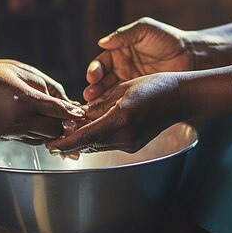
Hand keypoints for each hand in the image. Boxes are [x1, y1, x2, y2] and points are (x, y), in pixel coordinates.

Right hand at [0, 62, 83, 143]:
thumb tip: (64, 100)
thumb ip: (45, 85)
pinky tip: (40, 125)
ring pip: (42, 139)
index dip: (72, 113)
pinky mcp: (2, 138)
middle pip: (53, 130)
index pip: (56, 110)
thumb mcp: (20, 71)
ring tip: (60, 125)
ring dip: (51, 132)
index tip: (84, 114)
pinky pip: (28, 140)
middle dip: (64, 125)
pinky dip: (37, 134)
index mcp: (23, 100)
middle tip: (73, 120)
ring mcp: (9, 132)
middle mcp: (17, 120)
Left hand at [48, 72, 184, 153]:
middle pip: (89, 143)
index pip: (85, 136)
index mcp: (120, 118)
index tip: (50, 145)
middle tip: (53, 137)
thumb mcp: (122, 89)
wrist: (181, 98)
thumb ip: (98, 105)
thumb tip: (77, 115)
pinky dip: (97, 138)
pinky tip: (91, 129)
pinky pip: (109, 143)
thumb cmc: (154, 86)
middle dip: (70, 141)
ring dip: (83, 140)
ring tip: (68, 132)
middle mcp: (125, 135)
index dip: (65, 142)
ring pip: (98, 145)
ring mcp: (131, 143)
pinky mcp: (134, 146)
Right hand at [84, 18, 192, 101]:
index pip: (101, 62)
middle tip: (89, 96)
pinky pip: (123, 101)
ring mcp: (130, 82)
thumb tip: (102, 42)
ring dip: (101, 100)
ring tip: (95, 106)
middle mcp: (121, 67)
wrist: (192, 56)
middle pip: (101, 80)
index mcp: (120, 51)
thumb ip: (124, 35)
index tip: (92, 77)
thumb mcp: (145, 30)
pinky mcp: (139, 94)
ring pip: (110, 92)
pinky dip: (114, 107)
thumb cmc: (169, 39)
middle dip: (94, 88)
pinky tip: (109, 112)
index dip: (95, 70)